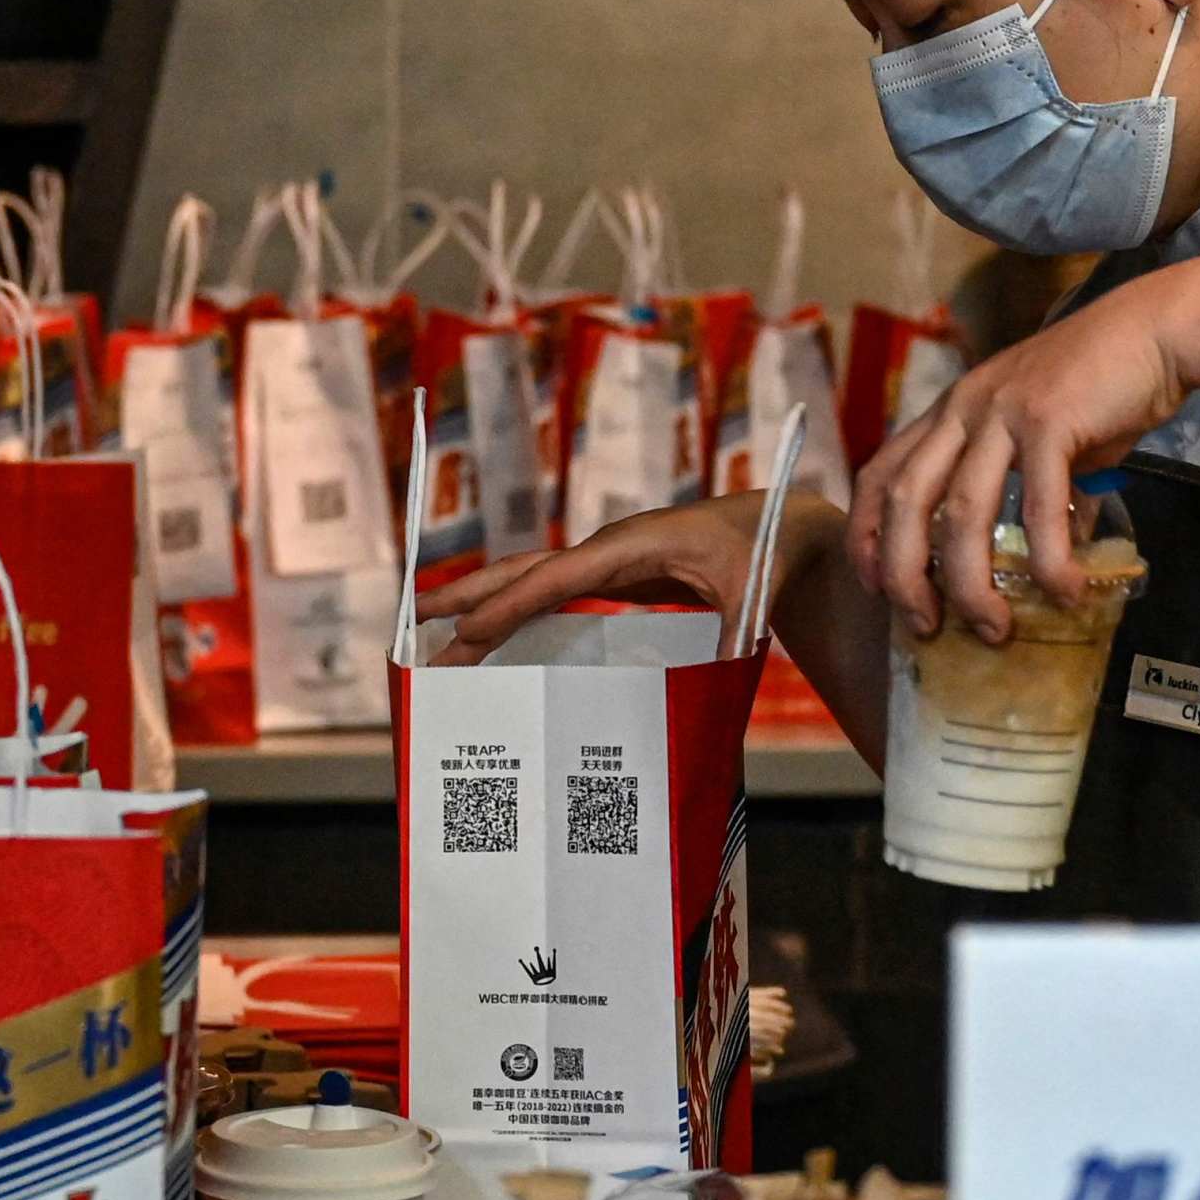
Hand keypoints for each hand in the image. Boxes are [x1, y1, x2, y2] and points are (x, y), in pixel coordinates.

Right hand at [431, 492, 844, 662]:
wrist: (783, 529)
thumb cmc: (767, 553)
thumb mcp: (752, 592)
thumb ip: (730, 629)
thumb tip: (716, 670)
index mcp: (633, 544)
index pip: (558, 575)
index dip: (511, 604)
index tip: (468, 631)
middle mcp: (609, 550)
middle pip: (524, 570)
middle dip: (469, 596)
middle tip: (416, 623)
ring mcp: (608, 564)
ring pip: (530, 581)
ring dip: (484, 605)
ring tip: (436, 639)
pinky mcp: (615, 579)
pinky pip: (553, 594)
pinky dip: (516, 612)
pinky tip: (495, 641)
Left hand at [851, 270, 1189, 642]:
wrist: (1156, 331)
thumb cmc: (1102, 385)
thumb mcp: (1043, 435)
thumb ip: (1028, 488)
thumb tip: (1045, 554)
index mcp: (951, 410)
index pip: (881, 473)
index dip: (866, 534)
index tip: (874, 586)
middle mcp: (964, 408)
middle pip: (906, 501)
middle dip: (904, 573)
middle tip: (923, 625)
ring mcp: (1002, 412)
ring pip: (963, 512)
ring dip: (970, 581)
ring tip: (994, 628)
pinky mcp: (1049, 421)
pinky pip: (1039, 507)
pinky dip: (1049, 560)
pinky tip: (1066, 592)